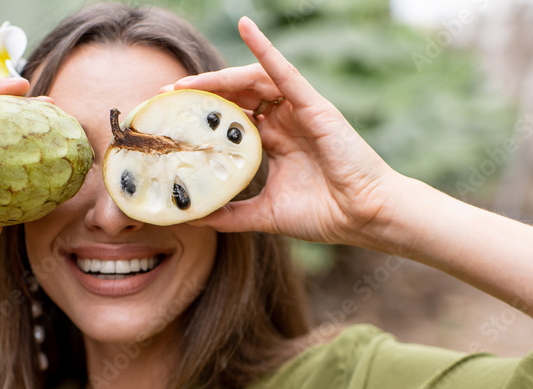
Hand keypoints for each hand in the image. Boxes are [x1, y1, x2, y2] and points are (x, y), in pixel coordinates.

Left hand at [168, 18, 400, 247]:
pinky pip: (284, 71)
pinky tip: (246, 27)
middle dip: (203, 93)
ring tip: (188, 84)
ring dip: (220, 78)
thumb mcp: (265, 214)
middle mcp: (286, 121)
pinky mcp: (314, 105)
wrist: (362, 216)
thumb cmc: (323, 215)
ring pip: (253, 82)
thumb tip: (195, 218)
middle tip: (169, 96)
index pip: (233, 119)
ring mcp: (299, 110)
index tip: (172, 118)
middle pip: (238, 96)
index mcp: (276, 142)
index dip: (204, 115)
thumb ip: (231, 214)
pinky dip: (265, 48)